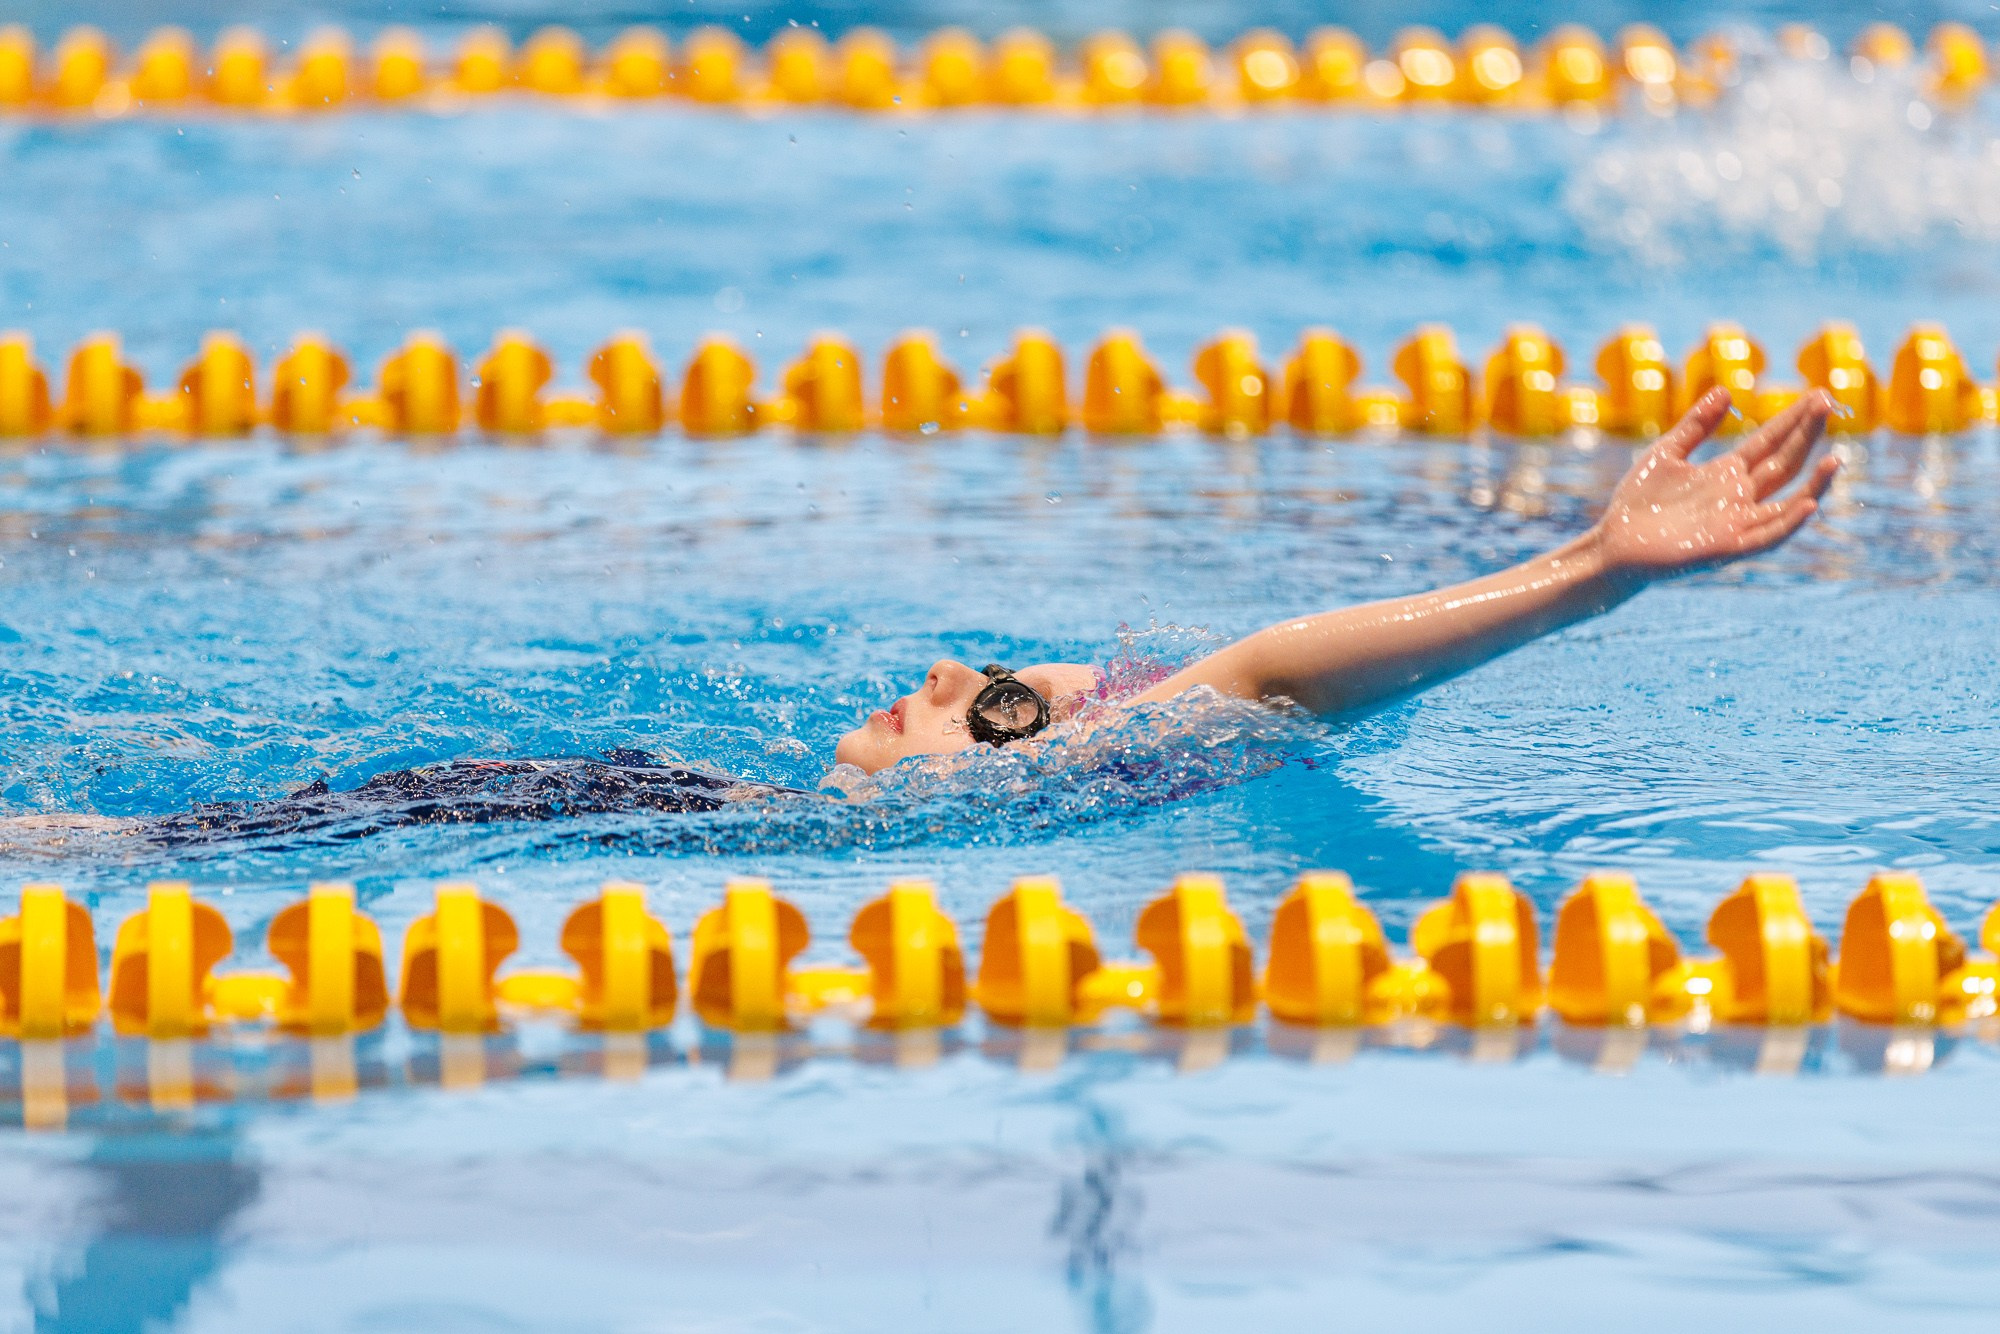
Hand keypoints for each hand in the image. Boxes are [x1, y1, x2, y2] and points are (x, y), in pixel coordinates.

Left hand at [1590, 386, 1839, 585]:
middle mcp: (1739, 497)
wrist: (1613, 544)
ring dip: (1814, 484)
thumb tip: (1726, 389)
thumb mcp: (1666, 454)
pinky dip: (1788, 522)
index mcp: (1727, 474)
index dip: (1794, 419)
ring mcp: (1736, 523)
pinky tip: (1808, 503)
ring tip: (1836, 458)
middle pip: (1784, 463)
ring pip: (1787, 503)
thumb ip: (1696, 425)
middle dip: (1805, 434)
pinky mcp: (1726, 547)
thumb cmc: (1638, 503)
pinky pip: (1767, 537)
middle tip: (1827, 402)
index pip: (1770, 442)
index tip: (1819, 395)